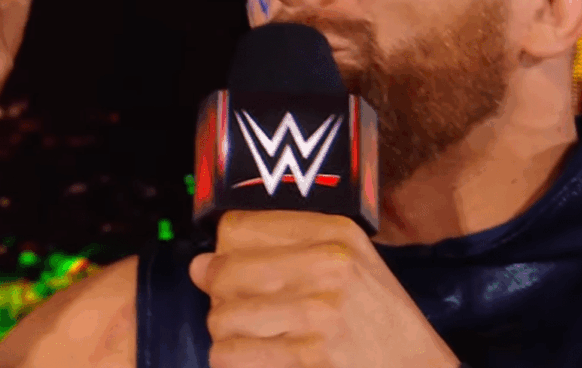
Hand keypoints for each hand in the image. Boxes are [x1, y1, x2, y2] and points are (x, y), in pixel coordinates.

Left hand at [189, 211, 460, 367]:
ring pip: (221, 318)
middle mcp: (328, 265)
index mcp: (336, 233)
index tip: (238, 276)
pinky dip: (237, 364)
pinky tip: (267, 363)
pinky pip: (230, 356)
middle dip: (225, 302)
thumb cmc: (381, 329)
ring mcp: (319, 312)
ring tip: (266, 345)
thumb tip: (200, 265)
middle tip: (253, 320)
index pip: (237, 227)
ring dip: (232, 340)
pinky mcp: (309, 357)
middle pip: (222, 273)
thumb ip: (278, 256)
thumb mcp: (350, 271)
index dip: (226, 256)